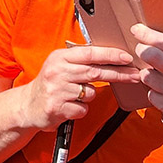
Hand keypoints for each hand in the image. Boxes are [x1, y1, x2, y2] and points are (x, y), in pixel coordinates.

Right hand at [19, 45, 139, 131]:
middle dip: (118, 74)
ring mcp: (56, 90)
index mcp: (60, 57)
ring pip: (90, 93)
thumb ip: (80, 60)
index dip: (110, 55)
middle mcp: (57, 71)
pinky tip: (69, 106)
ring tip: (75, 95)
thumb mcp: (60, 64)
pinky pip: (82, 109)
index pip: (90, 53)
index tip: (127, 57)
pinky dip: (81, 109)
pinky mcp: (57, 108)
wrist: (27, 106)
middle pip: (95, 72)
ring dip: (89, 95)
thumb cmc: (50, 83)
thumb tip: (111, 55)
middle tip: (135, 75)